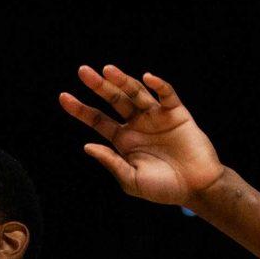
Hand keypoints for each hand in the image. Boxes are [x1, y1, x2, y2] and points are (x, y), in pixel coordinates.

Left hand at [59, 65, 224, 204]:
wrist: (196, 188)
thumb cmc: (163, 188)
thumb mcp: (131, 179)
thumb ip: (111, 162)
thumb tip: (87, 146)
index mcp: (122, 139)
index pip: (97, 119)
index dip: (80, 109)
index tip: (62, 97)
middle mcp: (136, 124)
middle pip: (113, 100)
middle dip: (99, 86)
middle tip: (83, 71)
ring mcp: (156, 117)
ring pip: (136, 93)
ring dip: (123, 80)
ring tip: (107, 70)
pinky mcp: (176, 113)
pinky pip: (166, 95)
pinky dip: (159, 85)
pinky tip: (147, 78)